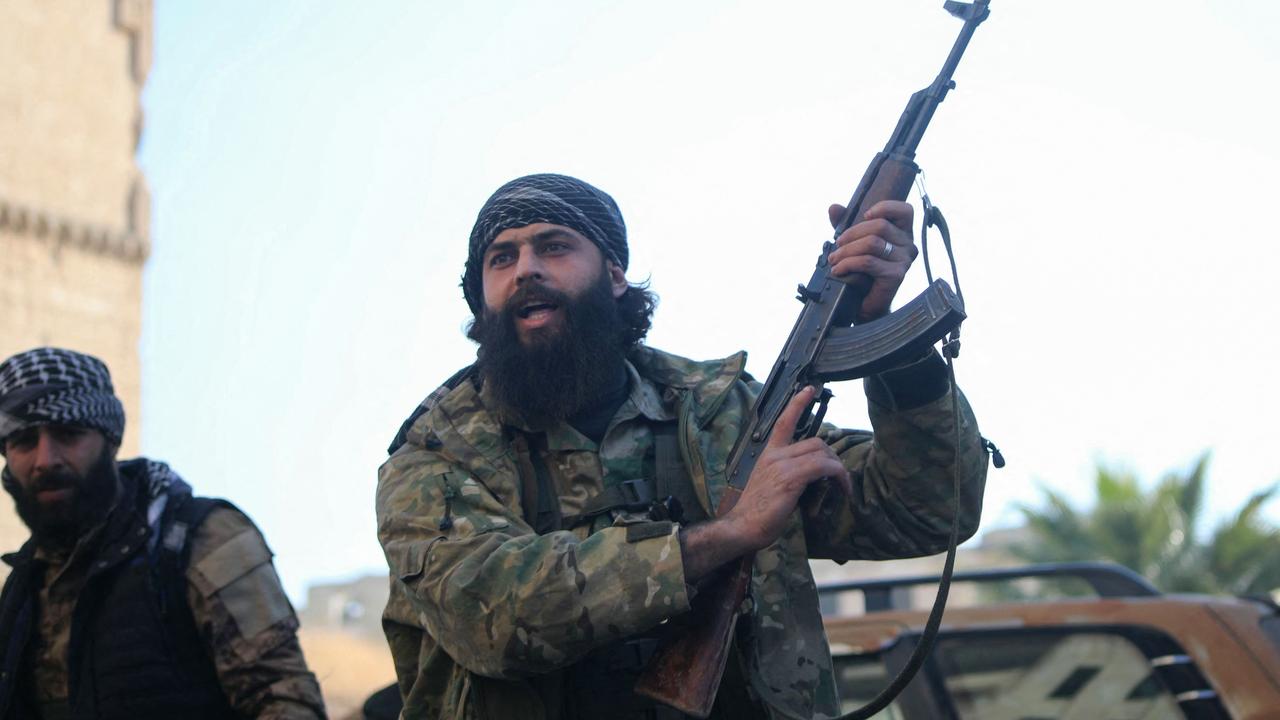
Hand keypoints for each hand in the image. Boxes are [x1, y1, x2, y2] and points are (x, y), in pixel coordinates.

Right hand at [724, 386, 849, 551]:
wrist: (741, 527)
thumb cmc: (755, 512)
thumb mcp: (769, 485)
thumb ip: (786, 474)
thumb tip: (809, 477)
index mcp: (768, 455)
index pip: (784, 422)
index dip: (797, 404)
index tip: (809, 389)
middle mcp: (775, 455)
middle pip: (815, 441)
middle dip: (832, 456)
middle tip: (838, 476)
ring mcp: (782, 465)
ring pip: (821, 452)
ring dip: (838, 468)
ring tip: (842, 485)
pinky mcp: (791, 478)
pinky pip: (823, 467)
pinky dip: (838, 476)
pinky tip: (842, 488)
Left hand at [826, 200, 917, 321]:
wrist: (864, 305)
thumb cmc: (861, 273)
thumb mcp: (852, 243)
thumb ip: (845, 224)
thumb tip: (834, 207)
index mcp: (903, 234)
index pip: (904, 210)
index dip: (885, 207)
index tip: (864, 215)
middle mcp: (908, 246)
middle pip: (880, 226)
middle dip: (851, 234)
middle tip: (836, 246)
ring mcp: (904, 261)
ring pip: (872, 243)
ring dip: (847, 251)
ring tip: (834, 260)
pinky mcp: (896, 276)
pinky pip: (868, 262)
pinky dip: (848, 264)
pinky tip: (838, 270)